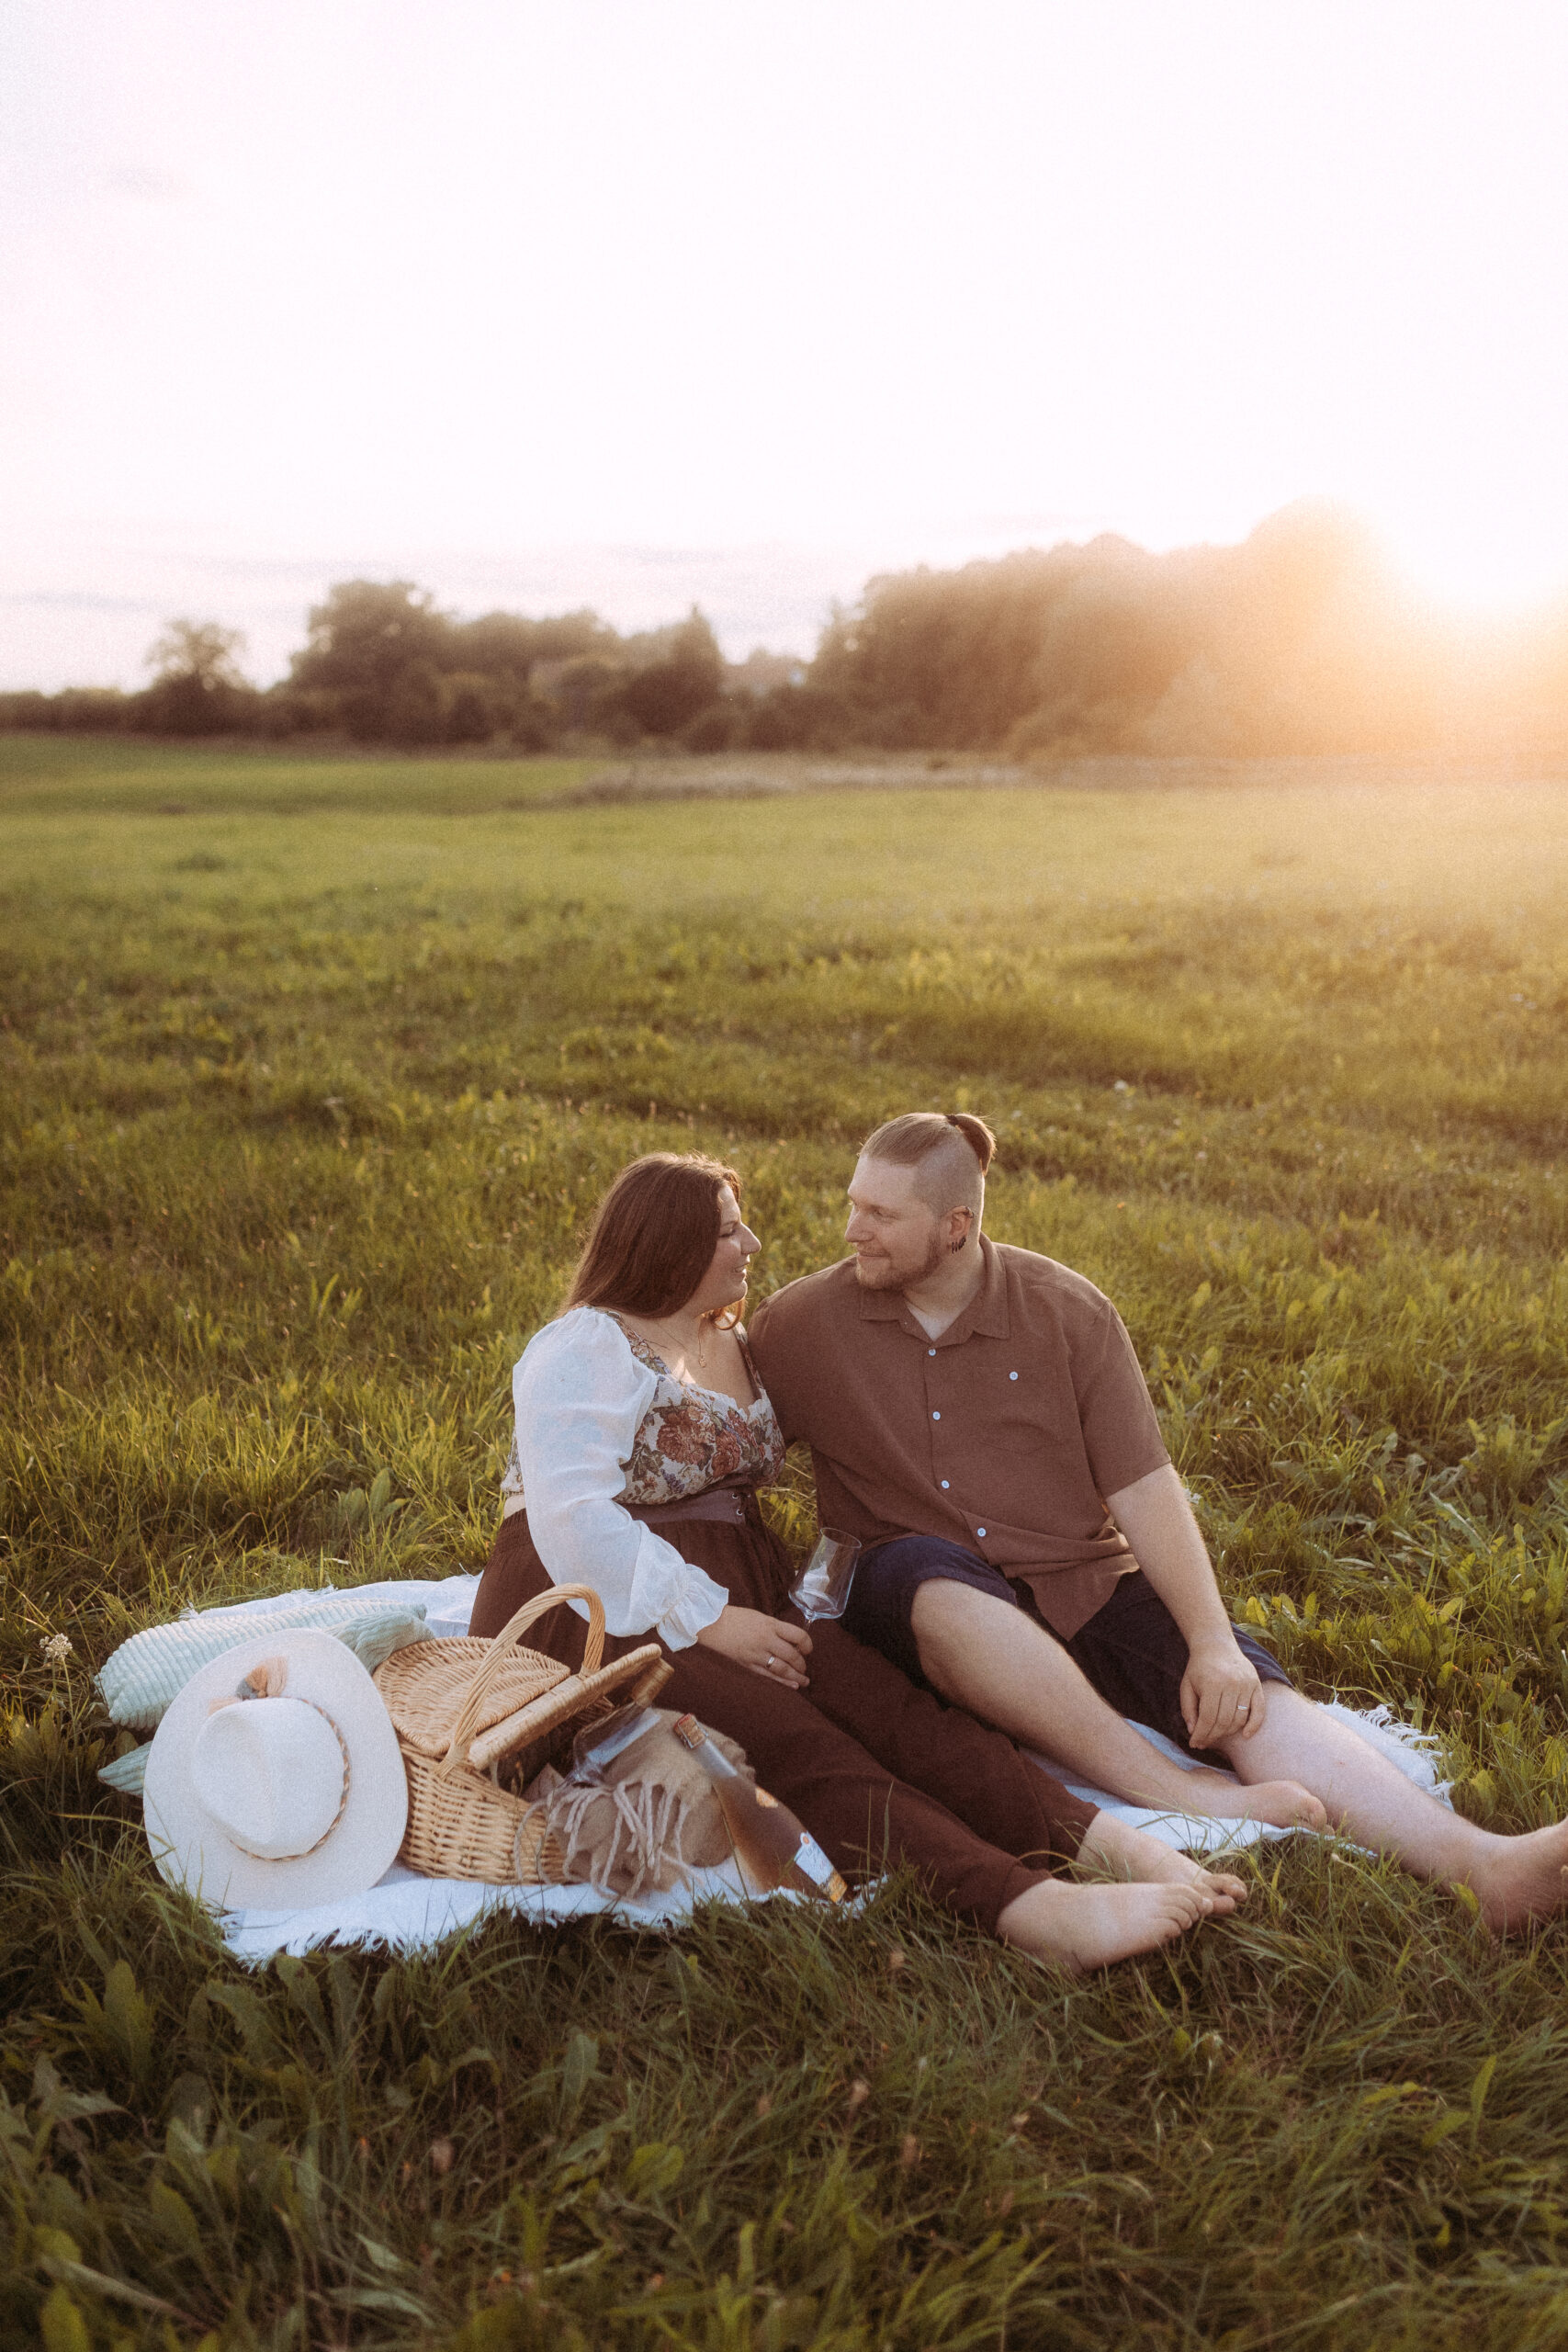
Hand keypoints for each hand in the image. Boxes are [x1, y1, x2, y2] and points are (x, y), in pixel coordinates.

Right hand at [693, 1605, 812, 1689]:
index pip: (798, 1635)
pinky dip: (782, 1682)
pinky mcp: (748, 1665)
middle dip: (802, 1664)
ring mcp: (757, 1654)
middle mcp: (766, 1639)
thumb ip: (774, 1628)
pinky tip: (792, 1685)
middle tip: (804, 1667)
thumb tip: (790, 1641)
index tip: (808, 1649)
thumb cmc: (735, 1618)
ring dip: (796, 1676)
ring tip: (804, 1681)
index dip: (807, 1644)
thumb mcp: (759, 1617)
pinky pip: (769, 1676)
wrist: (711, 1624)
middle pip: (792, 1655)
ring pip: (783, 1668)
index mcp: (770, 1624)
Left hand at [1180, 1637, 1265, 1749]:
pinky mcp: (1256, 1684)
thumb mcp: (1186, 1686)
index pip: (1208, 1718)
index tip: (1195, 1744)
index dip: (1201, 1734)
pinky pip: (1260, 1710)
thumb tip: (1193, 1732)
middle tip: (1204, 1743)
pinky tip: (1246, 1735)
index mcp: (1212, 1683)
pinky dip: (1254, 1725)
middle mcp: (1231, 1684)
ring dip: (1229, 1732)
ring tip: (1217, 1736)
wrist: (1216, 1645)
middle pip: (1224, 1721)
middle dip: (1212, 1736)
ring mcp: (1246, 1684)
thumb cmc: (1199, 1668)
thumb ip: (1188, 1709)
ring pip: (1240, 1719)